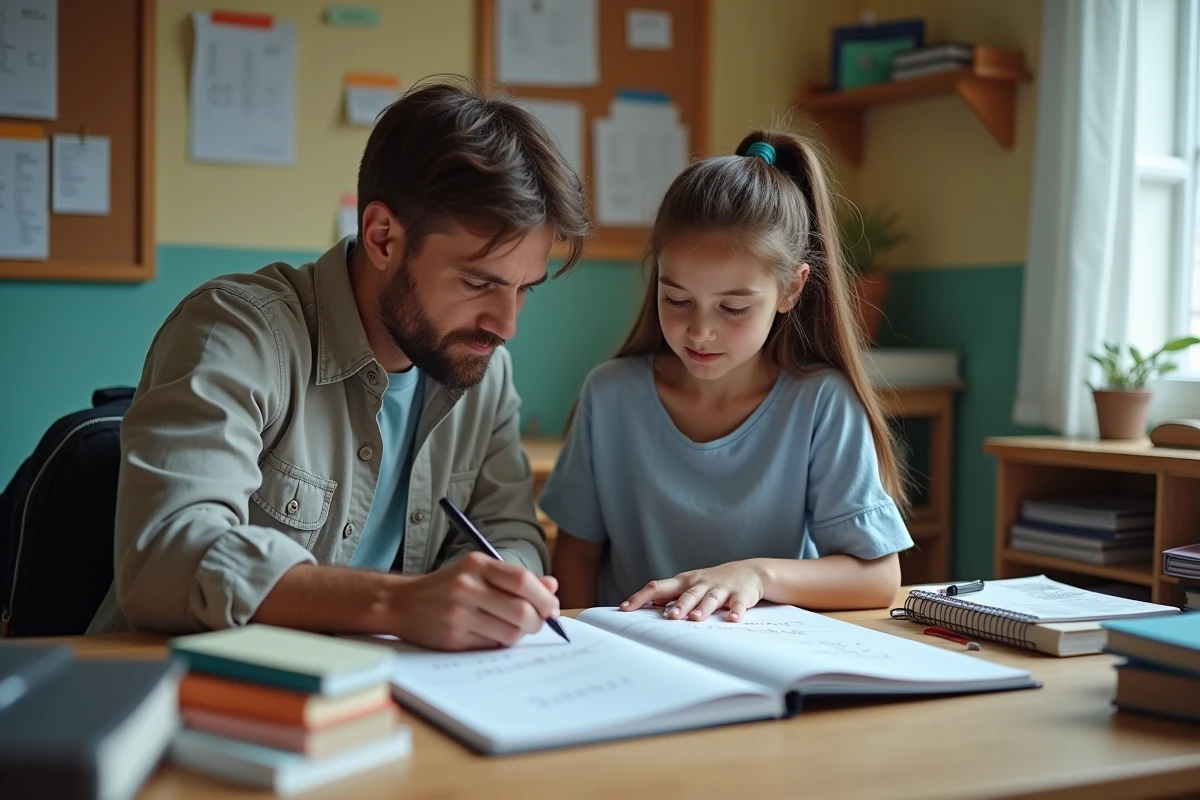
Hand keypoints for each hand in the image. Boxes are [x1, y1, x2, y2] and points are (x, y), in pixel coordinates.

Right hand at [391, 551, 559, 649]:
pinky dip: (499, 642)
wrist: (401, 603)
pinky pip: (492, 644)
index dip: (544, 597)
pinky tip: (490, 634)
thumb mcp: (478, 572)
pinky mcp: (453, 637)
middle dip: (538, 621)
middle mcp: (467, 586)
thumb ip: (515, 578)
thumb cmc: (447, 587)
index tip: (552, 607)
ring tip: (512, 628)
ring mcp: (458, 613)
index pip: (522, 580)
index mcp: (477, 564)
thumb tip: (552, 586)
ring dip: (519, 634)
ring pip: (510, 631)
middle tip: (538, 623)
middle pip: (521, 610)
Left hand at [620, 560, 765, 621]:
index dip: (641, 597)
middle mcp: (700, 583)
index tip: (625, 608)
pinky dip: (735, 611)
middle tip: (669, 617)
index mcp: (684, 582)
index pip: (658, 587)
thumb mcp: (690, 584)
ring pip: (710, 599)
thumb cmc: (713, 581)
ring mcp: (721, 589)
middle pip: (687, 594)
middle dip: (678, 605)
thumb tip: (646, 605)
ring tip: (695, 618)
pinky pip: (737, 604)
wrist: (750, 571)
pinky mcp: (740, 595)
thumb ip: (670, 595)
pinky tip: (732, 618)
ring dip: (702, 608)